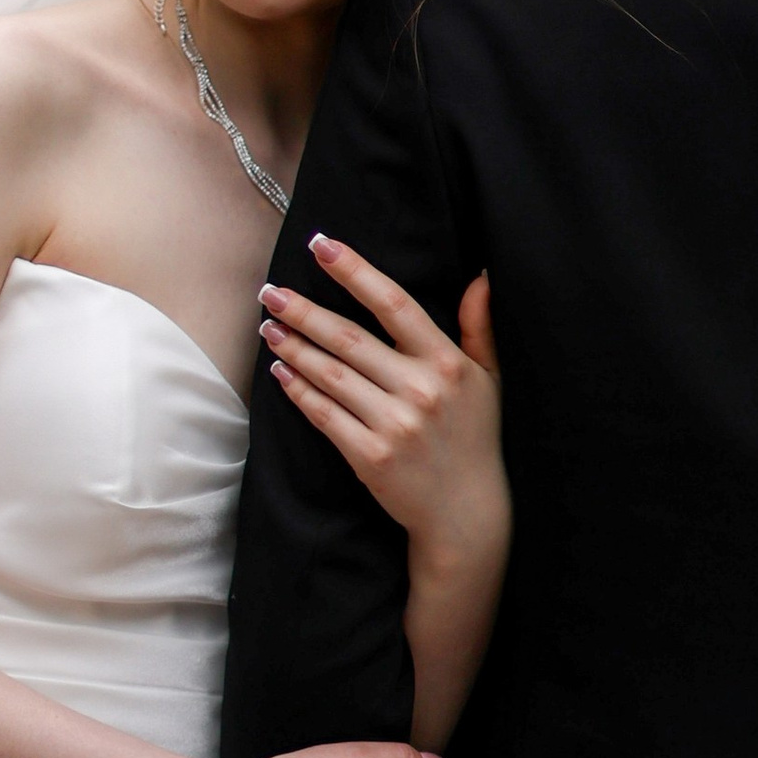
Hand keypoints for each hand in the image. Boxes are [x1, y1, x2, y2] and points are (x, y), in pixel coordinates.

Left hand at [261, 243, 505, 561]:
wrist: (467, 512)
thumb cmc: (475, 439)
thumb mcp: (488, 379)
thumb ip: (479, 327)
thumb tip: (481, 276)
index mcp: (445, 362)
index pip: (394, 303)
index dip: (354, 271)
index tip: (322, 245)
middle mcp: (420, 389)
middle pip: (348, 337)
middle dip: (303, 310)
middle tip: (270, 292)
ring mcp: (394, 425)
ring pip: (330, 374)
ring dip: (293, 346)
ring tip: (269, 326)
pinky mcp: (371, 457)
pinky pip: (324, 414)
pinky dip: (298, 390)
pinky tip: (280, 371)